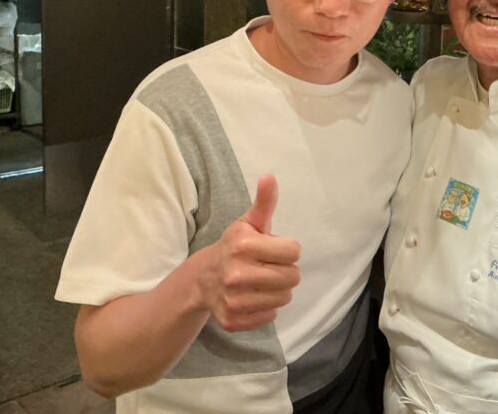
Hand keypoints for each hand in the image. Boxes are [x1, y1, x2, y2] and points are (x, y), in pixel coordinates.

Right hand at [200, 174, 301, 331]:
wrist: (203, 278)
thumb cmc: (235, 246)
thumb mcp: (249, 222)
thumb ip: (264, 201)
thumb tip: (270, 176)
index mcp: (243, 245)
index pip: (294, 251)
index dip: (287, 249)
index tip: (274, 249)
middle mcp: (236, 273)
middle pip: (292, 277)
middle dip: (285, 270)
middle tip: (269, 267)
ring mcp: (234, 300)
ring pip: (284, 298)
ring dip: (278, 290)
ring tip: (262, 281)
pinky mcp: (233, 321)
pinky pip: (270, 317)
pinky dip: (266, 308)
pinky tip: (253, 297)